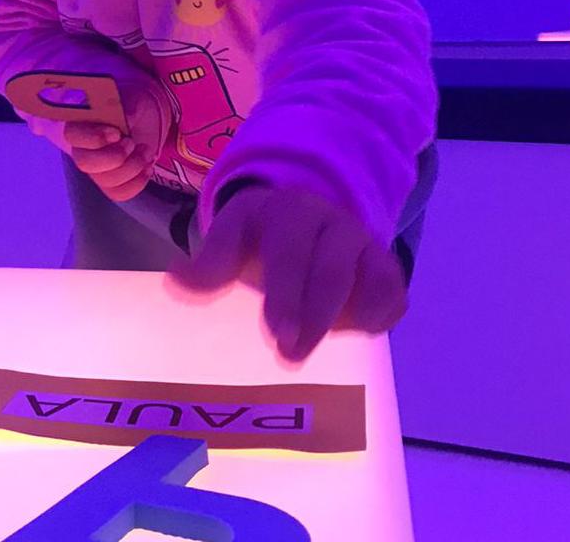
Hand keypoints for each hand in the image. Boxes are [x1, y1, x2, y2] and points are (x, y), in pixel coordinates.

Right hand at [63, 81, 164, 202]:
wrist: (147, 117)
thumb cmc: (135, 104)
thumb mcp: (133, 100)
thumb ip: (127, 108)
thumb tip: (125, 118)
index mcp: (81, 121)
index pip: (73, 135)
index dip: (94, 138)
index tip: (117, 133)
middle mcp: (82, 147)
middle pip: (84, 163)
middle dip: (114, 157)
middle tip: (133, 143)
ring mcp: (95, 168)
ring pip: (104, 181)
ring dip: (132, 168)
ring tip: (146, 151)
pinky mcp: (109, 182)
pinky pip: (118, 193)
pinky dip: (137, 182)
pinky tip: (147, 166)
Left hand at [169, 184, 407, 361]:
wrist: (305, 215)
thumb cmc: (261, 237)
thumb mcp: (232, 239)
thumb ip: (210, 263)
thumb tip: (176, 280)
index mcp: (288, 213)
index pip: (288, 252)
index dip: (285, 295)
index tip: (276, 335)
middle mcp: (332, 223)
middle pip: (331, 271)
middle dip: (314, 315)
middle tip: (292, 356)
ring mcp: (363, 244)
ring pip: (371, 279)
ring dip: (348, 318)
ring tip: (326, 348)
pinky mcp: (386, 267)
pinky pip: (394, 294)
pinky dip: (379, 315)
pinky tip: (357, 335)